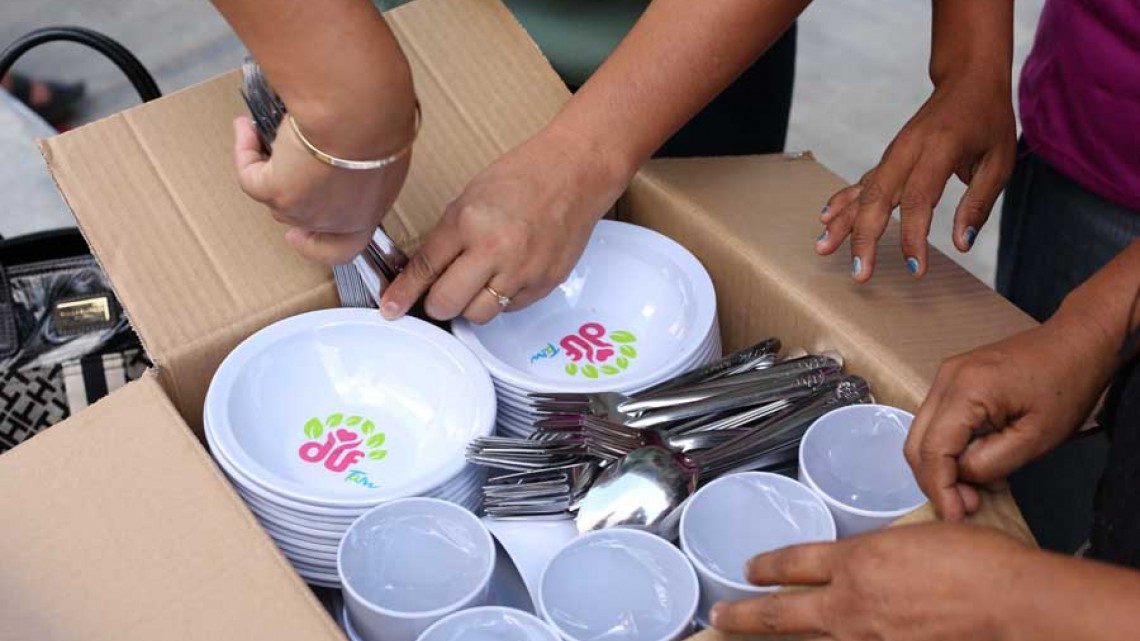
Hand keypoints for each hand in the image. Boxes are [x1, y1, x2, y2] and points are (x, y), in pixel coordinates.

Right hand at [232, 113, 411, 263]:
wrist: (358, 117)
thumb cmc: (380, 125)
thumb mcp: (384, 150)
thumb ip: (365, 163)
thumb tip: (348, 151)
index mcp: (366, 213)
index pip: (342, 247)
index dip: (317, 247)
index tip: (297, 236)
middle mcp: (333, 220)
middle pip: (303, 215)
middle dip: (293, 189)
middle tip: (285, 157)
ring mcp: (303, 210)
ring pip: (276, 197)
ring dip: (268, 166)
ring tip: (265, 131)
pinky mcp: (276, 192)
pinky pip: (249, 176)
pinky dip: (245, 151)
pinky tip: (246, 127)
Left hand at [378, 123, 631, 322]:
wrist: (576, 173)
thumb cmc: (523, 177)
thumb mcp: (470, 199)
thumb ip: (447, 238)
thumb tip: (424, 273)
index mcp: (468, 222)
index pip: (425, 269)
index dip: (402, 293)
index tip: (390, 310)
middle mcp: (495, 251)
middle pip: (447, 303)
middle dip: (438, 302)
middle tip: (440, 293)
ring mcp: (523, 271)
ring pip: (479, 314)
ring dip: (470, 305)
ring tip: (478, 282)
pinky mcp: (546, 283)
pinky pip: (511, 309)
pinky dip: (502, 299)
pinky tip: (507, 274)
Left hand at [711, 522, 1030, 639]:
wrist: (1014, 604)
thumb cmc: (980, 563)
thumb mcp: (918, 540)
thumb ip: (884, 555)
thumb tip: (874, 567)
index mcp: (858, 563)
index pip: (794, 563)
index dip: (767, 566)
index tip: (751, 568)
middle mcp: (852, 606)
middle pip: (779, 613)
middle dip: (743, 614)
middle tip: (719, 616)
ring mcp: (870, 640)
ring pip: (815, 639)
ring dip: (786, 635)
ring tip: (758, 633)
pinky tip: (834, 640)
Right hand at [816, 65, 1015, 281]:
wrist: (968, 78)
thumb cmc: (989, 120)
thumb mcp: (1000, 161)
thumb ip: (979, 203)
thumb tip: (961, 244)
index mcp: (940, 149)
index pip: (919, 199)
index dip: (914, 237)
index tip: (916, 269)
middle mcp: (908, 150)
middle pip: (877, 198)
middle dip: (864, 238)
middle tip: (860, 273)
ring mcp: (894, 153)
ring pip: (862, 192)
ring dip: (842, 222)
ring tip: (823, 249)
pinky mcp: (888, 158)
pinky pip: (860, 183)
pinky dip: (841, 202)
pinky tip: (825, 220)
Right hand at [905, 308, 1117, 520]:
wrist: (1075, 344)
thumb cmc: (1065, 386)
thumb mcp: (1036, 438)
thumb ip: (991, 462)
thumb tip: (961, 477)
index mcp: (965, 390)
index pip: (933, 450)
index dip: (940, 488)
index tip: (957, 516)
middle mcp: (945, 380)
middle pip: (916, 443)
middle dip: (935, 481)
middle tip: (967, 506)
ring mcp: (945, 377)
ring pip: (922, 434)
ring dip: (942, 467)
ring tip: (976, 487)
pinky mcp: (952, 381)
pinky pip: (936, 422)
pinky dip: (948, 449)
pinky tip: (977, 462)